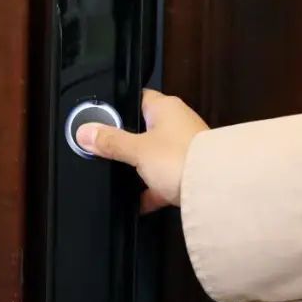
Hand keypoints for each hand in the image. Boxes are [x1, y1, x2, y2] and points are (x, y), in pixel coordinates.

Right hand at [75, 89, 209, 211]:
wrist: (216, 188)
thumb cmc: (180, 158)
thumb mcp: (137, 149)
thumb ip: (111, 141)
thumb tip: (86, 133)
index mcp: (166, 107)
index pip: (138, 98)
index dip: (118, 107)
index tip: (100, 119)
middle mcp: (178, 123)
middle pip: (144, 129)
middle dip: (127, 143)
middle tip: (105, 152)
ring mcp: (185, 148)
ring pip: (155, 156)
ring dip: (140, 169)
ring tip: (120, 179)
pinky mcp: (189, 172)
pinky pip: (165, 180)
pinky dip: (153, 191)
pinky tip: (139, 204)